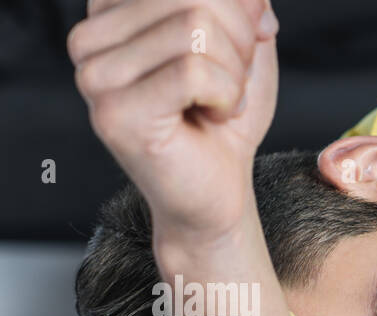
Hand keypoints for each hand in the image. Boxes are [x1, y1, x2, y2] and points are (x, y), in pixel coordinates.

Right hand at [69, 0, 279, 240]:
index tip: (232, 54)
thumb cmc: (225, 118)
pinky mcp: (115, 112)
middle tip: (232, 84)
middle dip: (239, 42)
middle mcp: (89, 37)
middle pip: (195, 0)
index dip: (234, 12)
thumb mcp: (244, 47)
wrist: (220, 192)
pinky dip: (227, 97)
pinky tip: (214, 118)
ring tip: (221, 103)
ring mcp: (94, 75)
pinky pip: (195, 72)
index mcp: (111, 10)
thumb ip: (243, 6)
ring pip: (196, 30)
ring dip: (234, 74)